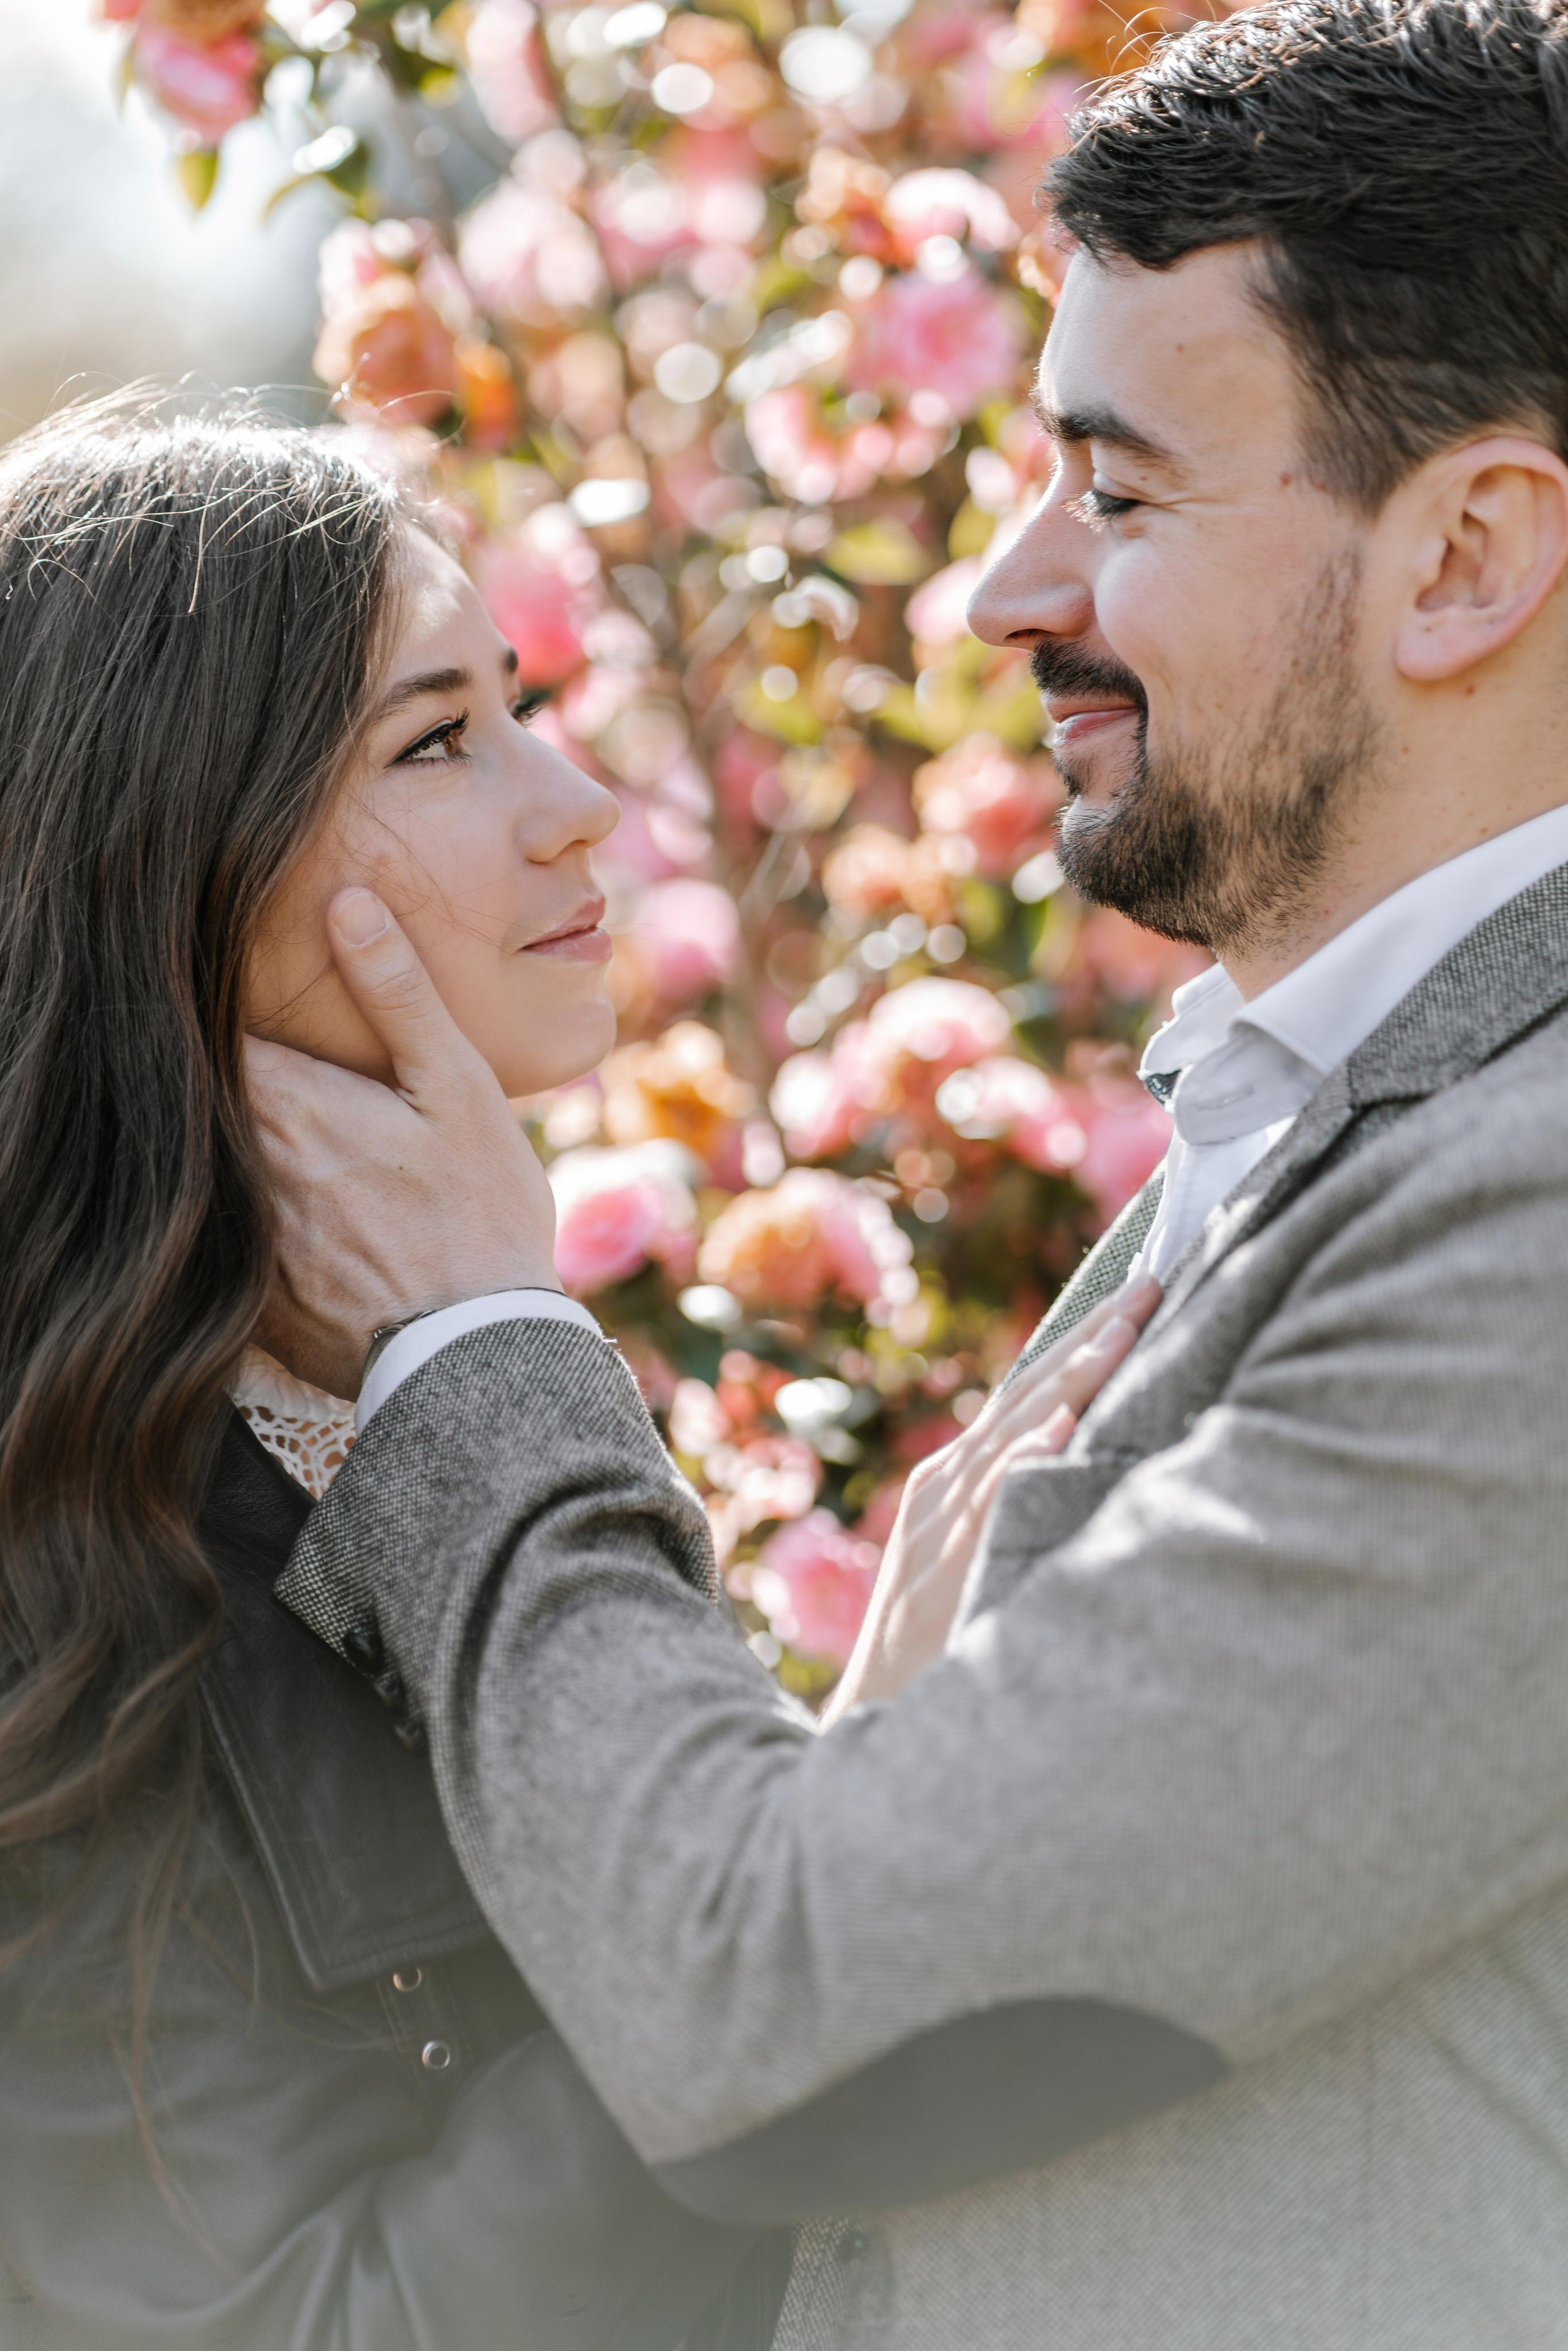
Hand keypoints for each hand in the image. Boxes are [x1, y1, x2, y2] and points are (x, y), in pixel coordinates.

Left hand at [246, 888, 561, 1397]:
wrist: (474, 1360)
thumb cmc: (478, 1214)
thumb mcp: (457, 1089)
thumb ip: (399, 994)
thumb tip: (348, 901)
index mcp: (293, 1104)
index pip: (224, 1034)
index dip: (237, 1013)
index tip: (264, 1004)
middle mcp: (251, 1167)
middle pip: (217, 1102)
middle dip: (247, 1083)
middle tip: (311, 1087)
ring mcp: (246, 1237)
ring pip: (224, 1173)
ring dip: (257, 1158)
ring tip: (324, 1163)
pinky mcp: (253, 1301)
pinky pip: (236, 1247)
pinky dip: (265, 1230)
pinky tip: (324, 1237)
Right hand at [821, 1278, 1160, 1719]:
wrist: (877, 1724)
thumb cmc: (943, 1644)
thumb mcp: (978, 1556)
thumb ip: (1016, 1503)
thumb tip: (1085, 1452)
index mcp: (954, 1480)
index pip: (1028, 1393)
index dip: (1081, 1342)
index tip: (1139, 1296)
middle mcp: (944, 1488)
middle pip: (1027, 1394)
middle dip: (1091, 1337)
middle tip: (1153, 1284)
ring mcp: (943, 1525)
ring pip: (1015, 1432)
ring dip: (1071, 1378)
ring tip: (1123, 1330)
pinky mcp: (948, 1569)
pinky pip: (989, 1506)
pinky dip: (1023, 1462)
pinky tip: (1060, 1430)